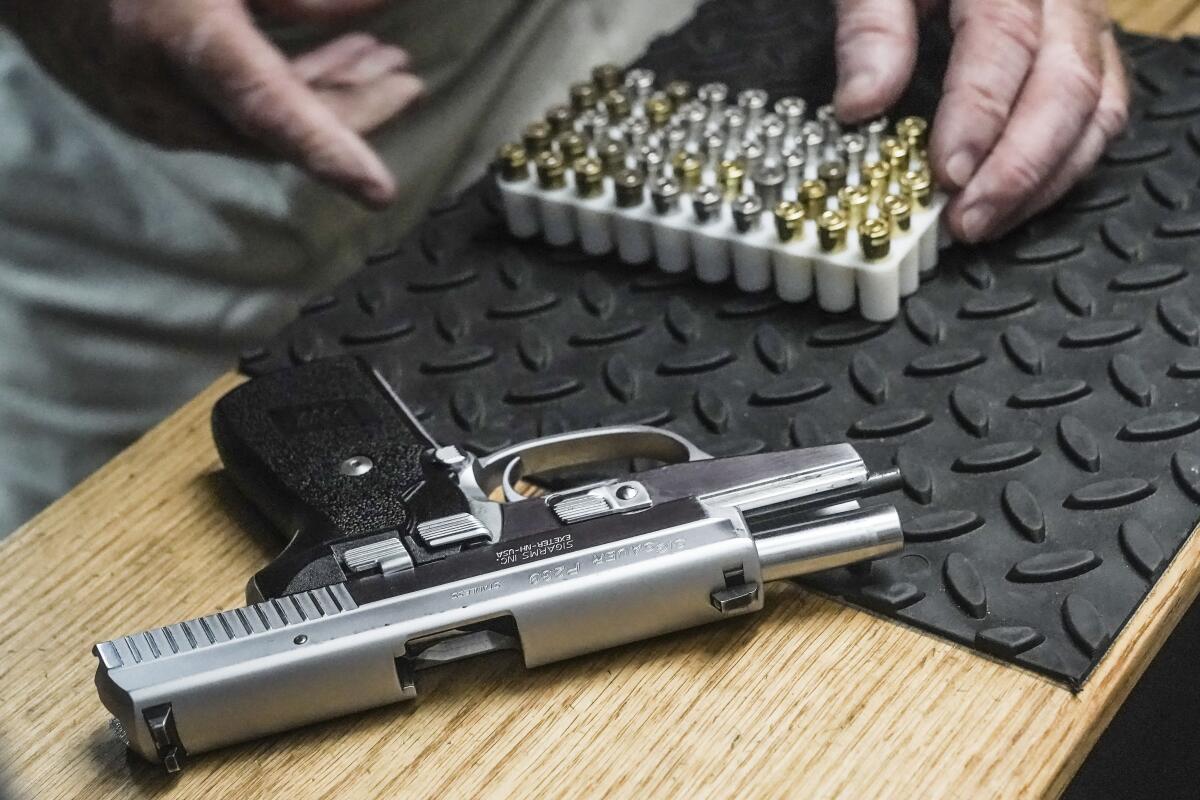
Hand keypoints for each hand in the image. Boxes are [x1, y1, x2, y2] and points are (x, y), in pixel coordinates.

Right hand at [6, 0, 423, 206]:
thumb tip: (373, 10)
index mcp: (183, 42)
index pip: (271, 112)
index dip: (331, 151)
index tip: (379, 190)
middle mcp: (167, 95)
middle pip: (285, 128)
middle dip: (357, 107)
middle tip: (408, 82)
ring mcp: (155, 113)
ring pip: (266, 127)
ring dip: (330, 96)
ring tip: (382, 64)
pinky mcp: (149, 114)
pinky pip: (234, 118)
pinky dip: (287, 95)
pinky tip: (326, 61)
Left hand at [834, 0, 1128, 241]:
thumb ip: (871, 28)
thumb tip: (862, 104)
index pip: (1005, 40)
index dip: (979, 113)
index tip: (947, 171)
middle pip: (1066, 84)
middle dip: (1017, 166)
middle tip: (966, 220)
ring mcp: (1087, 27)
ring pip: (1097, 108)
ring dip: (1045, 180)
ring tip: (987, 224)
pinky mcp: (1091, 55)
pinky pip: (1103, 115)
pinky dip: (1065, 168)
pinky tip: (1019, 203)